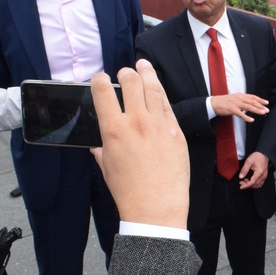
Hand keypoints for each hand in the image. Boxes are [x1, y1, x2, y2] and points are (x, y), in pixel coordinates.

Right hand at [91, 62, 189, 228]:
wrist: (156, 209)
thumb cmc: (129, 192)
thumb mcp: (107, 167)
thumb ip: (102, 149)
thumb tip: (99, 143)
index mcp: (113, 129)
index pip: (102, 91)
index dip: (100, 79)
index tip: (100, 78)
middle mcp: (136, 122)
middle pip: (131, 81)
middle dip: (125, 73)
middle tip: (124, 73)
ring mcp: (159, 125)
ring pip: (153, 87)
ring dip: (147, 73)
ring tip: (143, 66)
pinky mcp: (177, 132)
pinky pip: (168, 106)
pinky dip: (161, 96)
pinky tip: (158, 91)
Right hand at [211, 93, 268, 121]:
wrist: (214, 103)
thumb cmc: (224, 102)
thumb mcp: (235, 98)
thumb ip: (242, 100)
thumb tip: (249, 104)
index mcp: (240, 95)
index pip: (252, 97)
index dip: (260, 99)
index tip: (266, 102)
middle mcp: (239, 98)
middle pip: (252, 101)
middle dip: (261, 106)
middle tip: (267, 110)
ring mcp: (236, 104)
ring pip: (249, 107)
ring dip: (257, 110)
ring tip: (263, 113)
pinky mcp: (232, 109)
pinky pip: (241, 114)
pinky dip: (247, 117)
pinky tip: (252, 120)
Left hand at [239, 152, 268, 189]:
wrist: (263, 154)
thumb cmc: (256, 157)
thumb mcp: (248, 161)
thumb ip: (244, 169)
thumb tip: (240, 177)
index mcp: (259, 172)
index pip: (252, 182)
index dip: (246, 185)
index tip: (240, 187)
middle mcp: (263, 176)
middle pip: (255, 185)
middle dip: (247, 185)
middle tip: (241, 182)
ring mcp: (264, 177)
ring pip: (258, 185)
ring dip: (251, 185)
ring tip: (245, 181)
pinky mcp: (264, 176)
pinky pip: (260, 183)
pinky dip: (254, 184)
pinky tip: (250, 180)